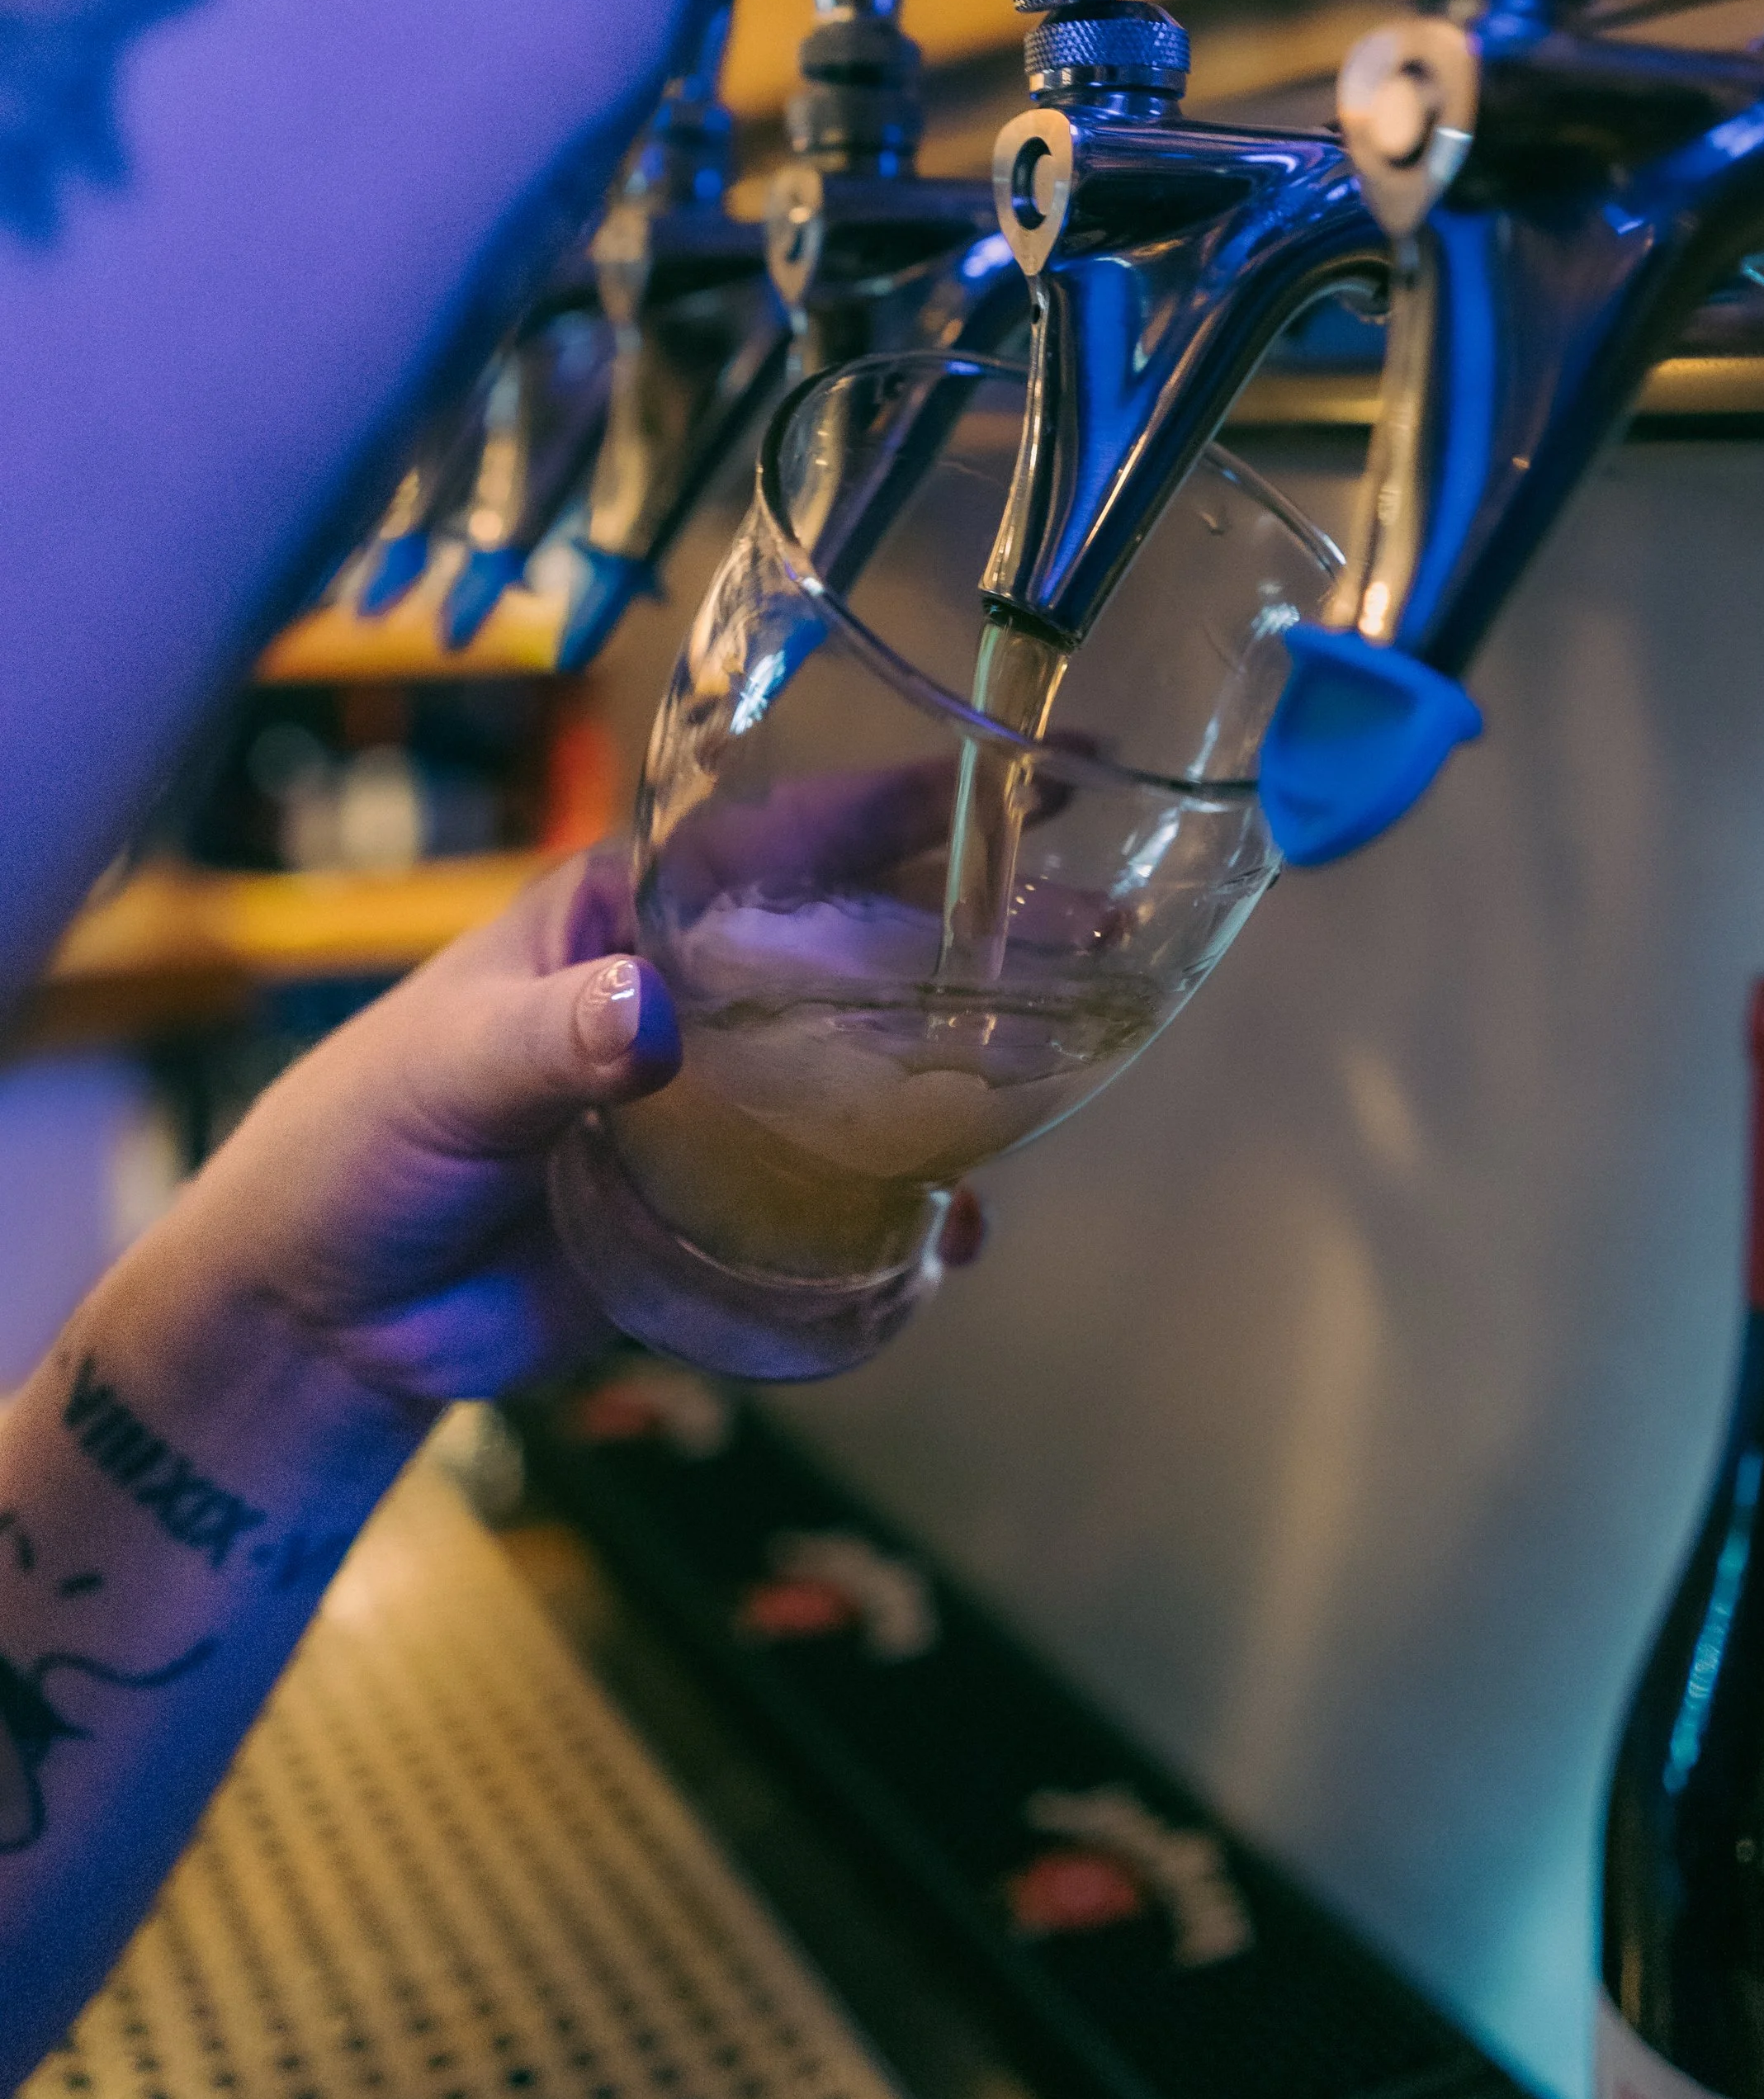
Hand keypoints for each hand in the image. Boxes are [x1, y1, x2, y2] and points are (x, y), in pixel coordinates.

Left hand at [145, 845, 978, 1416]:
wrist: (331, 1319)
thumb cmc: (359, 1145)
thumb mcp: (445, 1072)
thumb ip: (548, 1041)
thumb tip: (650, 1021)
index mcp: (631, 915)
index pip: (786, 836)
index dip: (906, 803)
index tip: (1021, 779)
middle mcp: (697, 995)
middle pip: (862, 945)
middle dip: (977, 933)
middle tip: (1097, 927)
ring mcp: (721, 1104)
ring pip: (870, 1070)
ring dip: (964, 1068)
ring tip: (1061, 1070)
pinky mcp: (726, 1210)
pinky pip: (841, 1199)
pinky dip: (908, 1215)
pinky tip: (954, 1235)